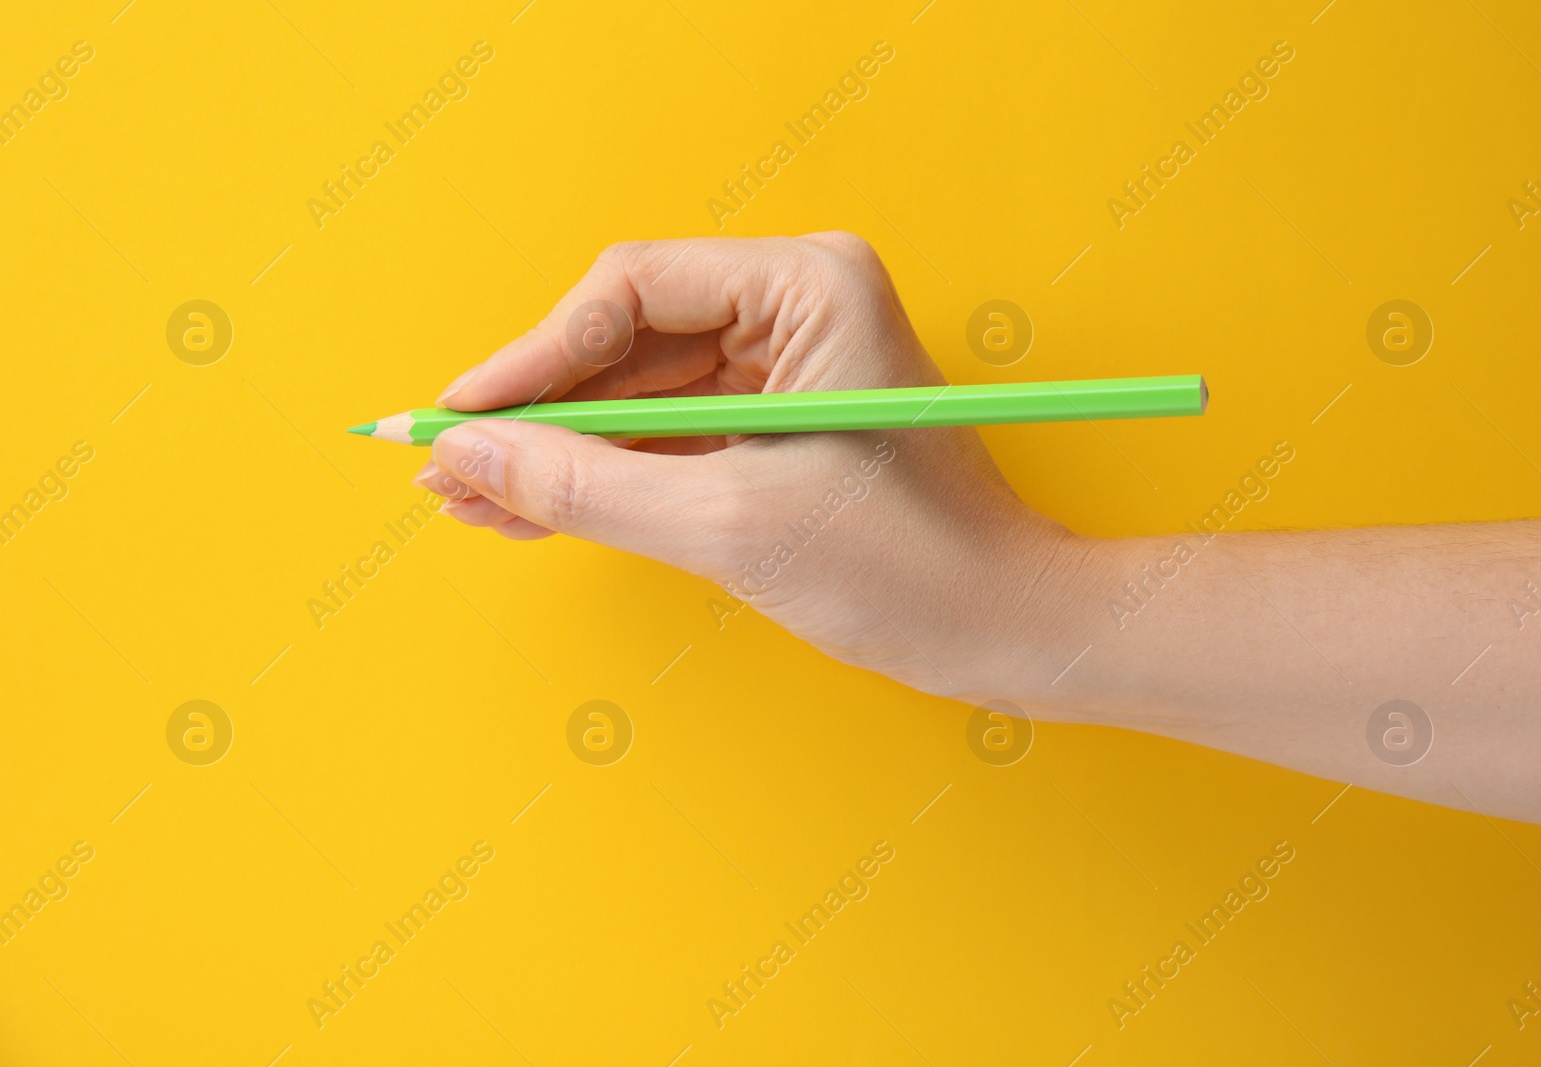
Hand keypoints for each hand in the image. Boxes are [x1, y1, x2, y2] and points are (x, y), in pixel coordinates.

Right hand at [412, 234, 1074, 697]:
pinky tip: (528, 509)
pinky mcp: (779, 422)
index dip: (531, 358)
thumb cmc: (907, 569)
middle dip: (537, 414)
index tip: (456, 420)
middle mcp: (798, 304)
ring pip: (638, 393)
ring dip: (559, 451)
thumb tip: (467, 459)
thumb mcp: (727, 526)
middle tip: (443, 470)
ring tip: (469, 503)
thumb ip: (587, 485)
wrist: (1004, 631)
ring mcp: (788, 363)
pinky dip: (607, 475)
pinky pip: (669, 436)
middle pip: (626, 341)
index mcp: (809, 285)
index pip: (632, 291)